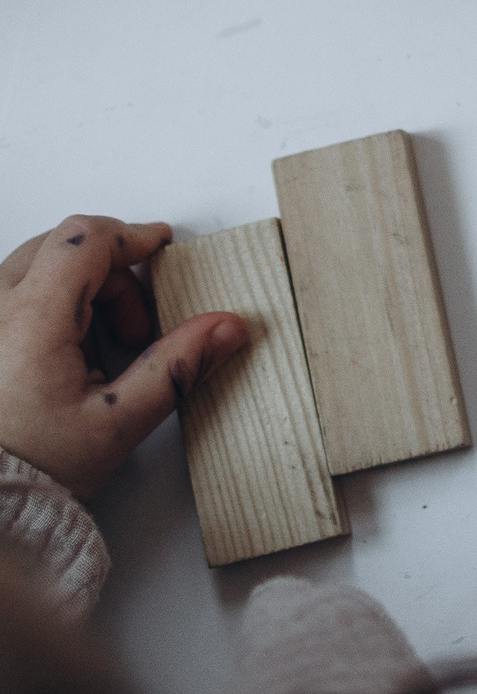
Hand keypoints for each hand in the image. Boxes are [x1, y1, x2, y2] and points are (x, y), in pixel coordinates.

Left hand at [0, 217, 246, 497]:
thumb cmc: (30, 468)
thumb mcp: (117, 423)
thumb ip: (177, 367)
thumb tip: (228, 327)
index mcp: (31, 318)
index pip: (87, 238)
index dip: (133, 235)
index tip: (161, 248)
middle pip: (63, 247)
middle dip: (110, 271)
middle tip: (135, 326)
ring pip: (35, 269)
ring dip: (78, 289)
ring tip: (97, 349)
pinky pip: (12, 296)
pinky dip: (47, 307)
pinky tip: (62, 356)